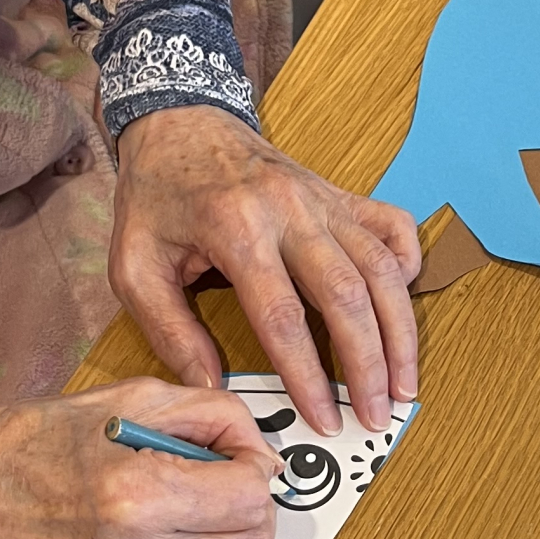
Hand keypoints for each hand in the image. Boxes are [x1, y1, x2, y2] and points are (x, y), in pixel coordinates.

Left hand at [112, 105, 419, 436]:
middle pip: (346, 294)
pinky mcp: (337, 192)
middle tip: (377, 415)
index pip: (282, 316)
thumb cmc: (155, 194)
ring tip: (405, 381)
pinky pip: (390, 223)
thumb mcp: (132, 264)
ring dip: (399, 328)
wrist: (179, 119)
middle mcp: (288, 209)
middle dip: (369, 362)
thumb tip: (211, 385)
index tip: (323, 418)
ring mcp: (320, 198)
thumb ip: (168, 329)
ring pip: (379, 266)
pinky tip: (402, 299)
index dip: (307, 375)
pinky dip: (407, 260)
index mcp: (235, 227)